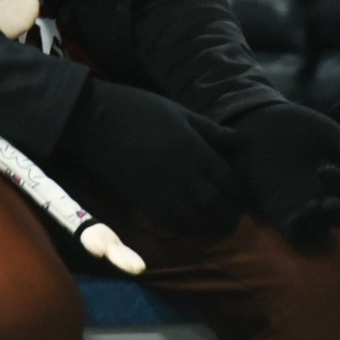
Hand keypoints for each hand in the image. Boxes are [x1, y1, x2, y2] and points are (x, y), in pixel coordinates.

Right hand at [57, 79, 245, 242]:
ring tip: (217, 227)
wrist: (96, 121)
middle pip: (216, 207)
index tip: (244, 198)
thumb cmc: (140, 110)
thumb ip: (212, 131)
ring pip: (196, 221)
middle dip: (229, 216)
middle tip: (234, 217)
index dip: (240, 194)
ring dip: (211, 227)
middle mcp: (183, 175)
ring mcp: (163, 192)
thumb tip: (242, 140)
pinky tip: (190, 225)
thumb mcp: (181, 113)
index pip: (229, 181)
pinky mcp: (144, 202)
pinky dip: (185, 229)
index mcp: (195, 150)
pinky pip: (172, 225)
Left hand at [221, 100, 339, 248]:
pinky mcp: (282, 216)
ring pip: (322, 230)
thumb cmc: (297, 126)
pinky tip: (295, 217)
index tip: (323, 168)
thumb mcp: (327, 132)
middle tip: (326, 202)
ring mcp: (305, 208)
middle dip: (338, 212)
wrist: (259, 124)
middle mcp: (326, 196)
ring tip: (309, 208)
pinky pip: (296, 234)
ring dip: (320, 224)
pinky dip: (299, 231)